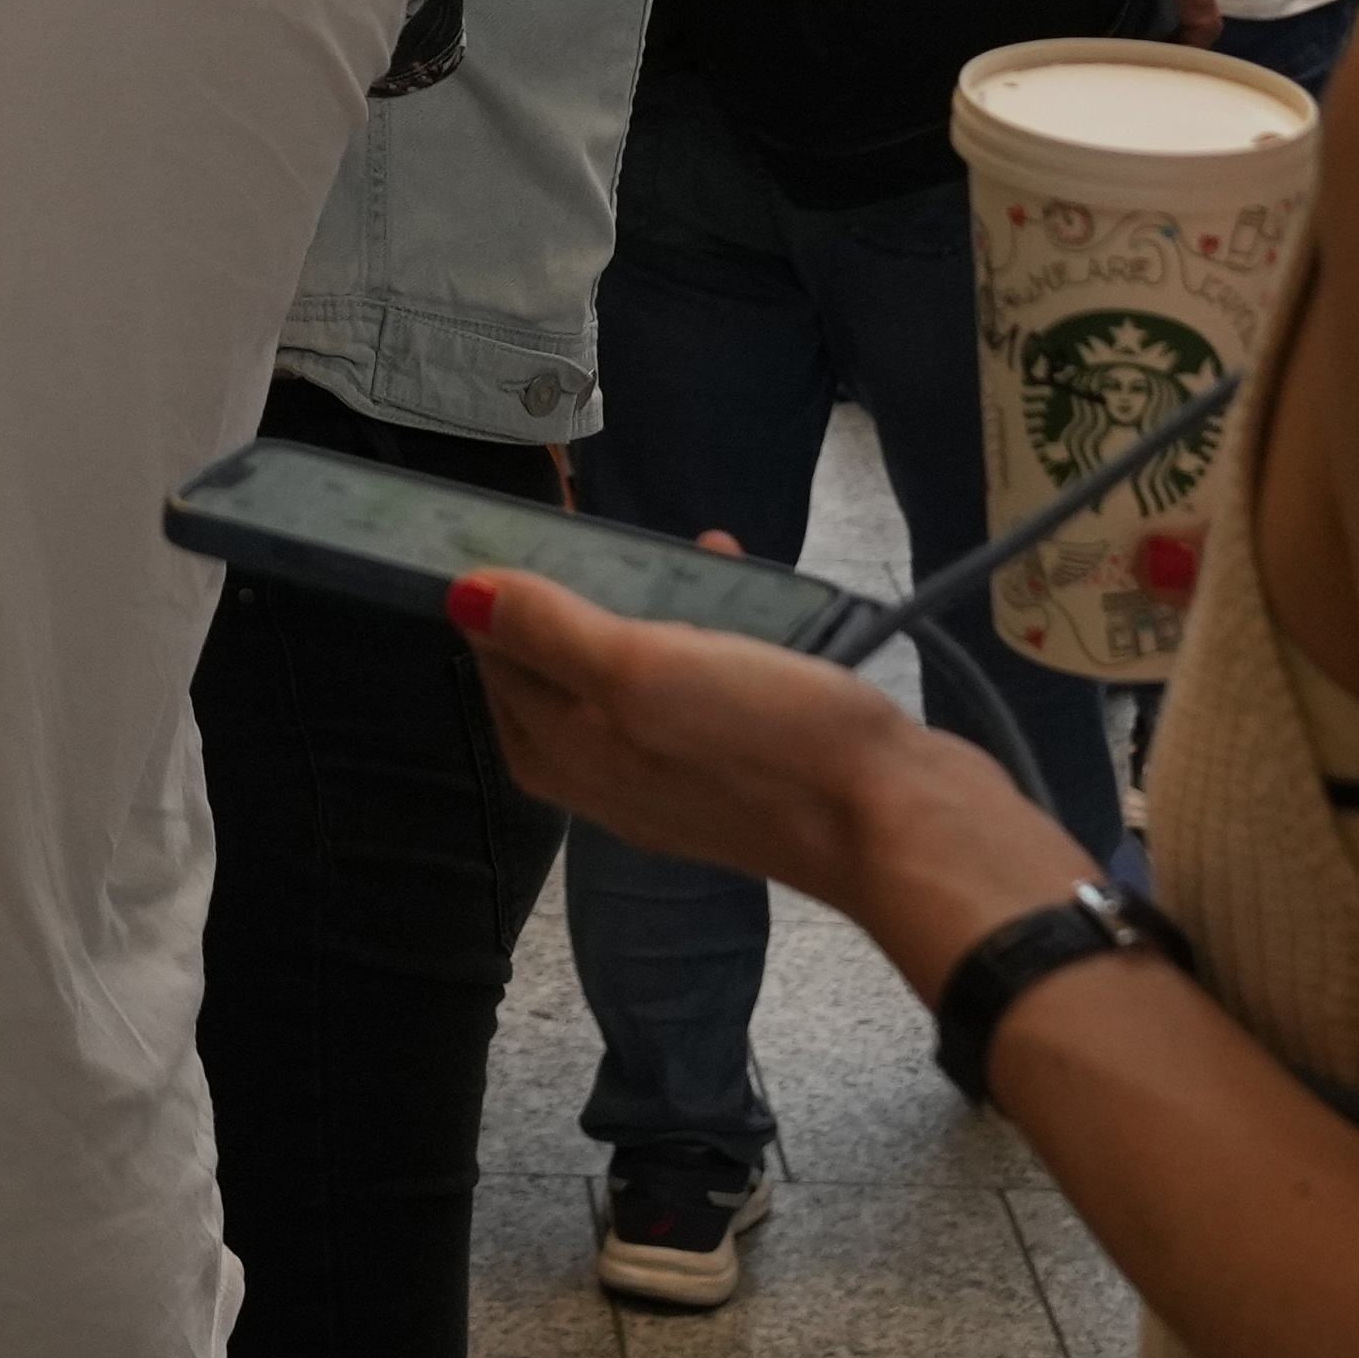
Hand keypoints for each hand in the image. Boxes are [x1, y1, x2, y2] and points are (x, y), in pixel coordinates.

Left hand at [448, 562, 1059, 937]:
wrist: (898, 821)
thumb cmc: (762, 740)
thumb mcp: (644, 671)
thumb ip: (553, 633)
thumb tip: (461, 596)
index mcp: (578, 760)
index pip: (504, 679)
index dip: (495, 609)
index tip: (502, 538)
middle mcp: (621, 778)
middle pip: (562, 682)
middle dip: (566, 605)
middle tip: (584, 536)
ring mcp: (690, 776)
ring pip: (639, 678)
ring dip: (646, 607)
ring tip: (674, 551)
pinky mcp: (754, 763)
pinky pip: (707, 684)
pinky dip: (711, 628)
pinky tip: (743, 580)